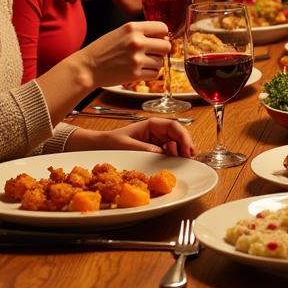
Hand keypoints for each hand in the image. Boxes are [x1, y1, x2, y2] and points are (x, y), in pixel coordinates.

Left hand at [66, 118, 195, 157]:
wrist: (97, 148)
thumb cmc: (109, 143)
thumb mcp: (126, 145)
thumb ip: (144, 148)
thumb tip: (162, 152)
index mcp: (151, 125)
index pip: (173, 126)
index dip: (183, 136)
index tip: (187, 149)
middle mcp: (156, 132)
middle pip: (178, 135)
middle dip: (186, 144)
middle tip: (190, 157)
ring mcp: (156, 142)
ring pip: (176, 144)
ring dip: (182, 152)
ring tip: (184, 160)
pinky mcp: (154, 152)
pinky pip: (168, 153)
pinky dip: (174, 158)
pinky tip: (176, 163)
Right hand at [79, 21, 170, 89]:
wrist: (87, 67)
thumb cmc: (103, 49)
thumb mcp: (121, 32)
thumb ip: (141, 31)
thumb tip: (163, 36)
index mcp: (133, 28)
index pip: (163, 27)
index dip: (163, 34)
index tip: (159, 39)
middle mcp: (136, 42)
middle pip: (166, 46)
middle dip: (161, 50)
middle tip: (152, 53)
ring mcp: (136, 59)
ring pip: (161, 61)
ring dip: (154, 63)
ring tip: (140, 62)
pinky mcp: (135, 74)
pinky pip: (155, 74)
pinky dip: (150, 73)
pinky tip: (139, 70)